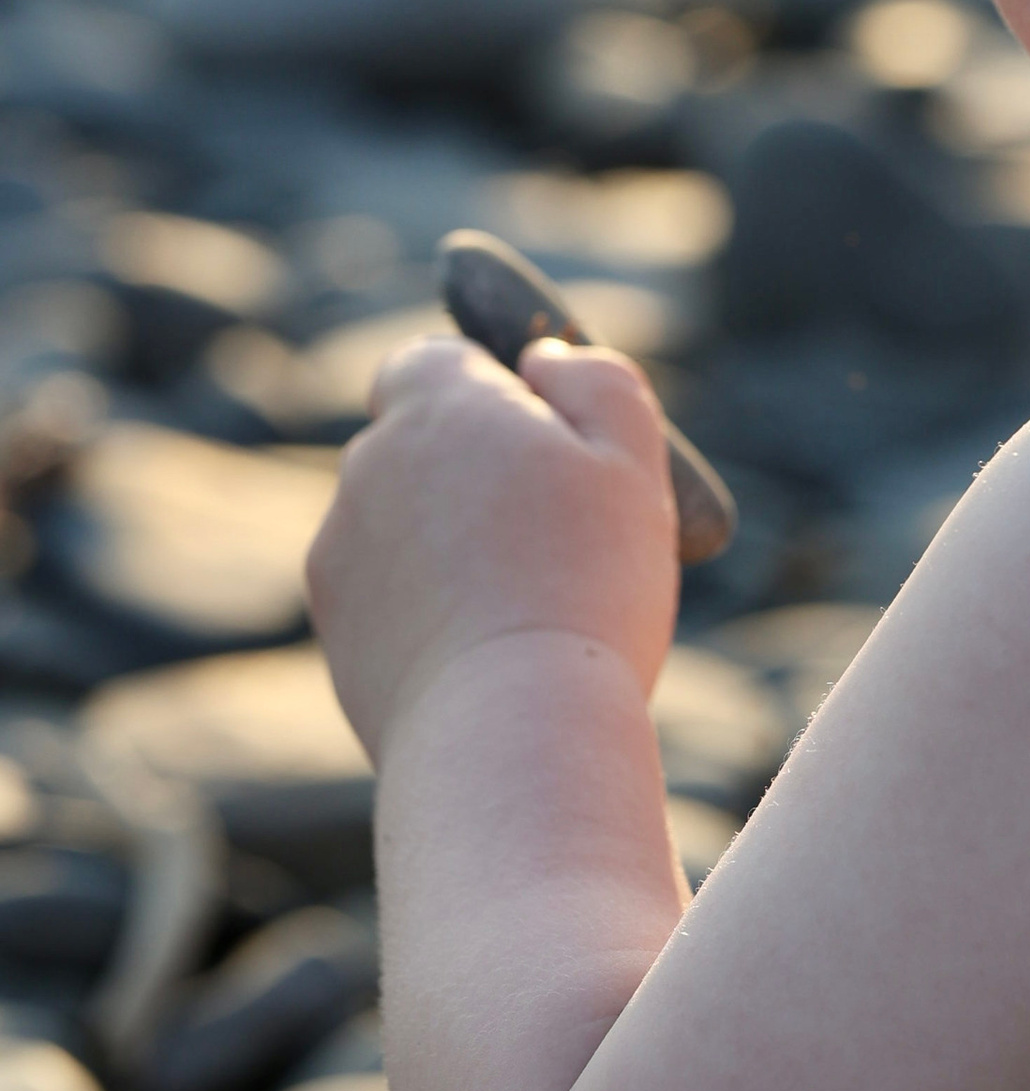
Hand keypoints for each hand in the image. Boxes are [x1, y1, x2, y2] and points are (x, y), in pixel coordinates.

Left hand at [307, 333, 678, 763]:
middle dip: (472, 472)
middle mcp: (368, 468)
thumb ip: (596, 382)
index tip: (541, 436)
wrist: (510, 730)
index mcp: (438, 408)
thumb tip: (543, 360)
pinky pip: (387, 595)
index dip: (486, 389)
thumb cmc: (586, 585)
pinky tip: (490, 653)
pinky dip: (428, 609)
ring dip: (449, 544)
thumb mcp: (631, 460)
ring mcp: (340, 554)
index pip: (431, 362)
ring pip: (402, 524)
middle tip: (555, 531)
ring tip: (530, 606)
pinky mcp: (337, 632)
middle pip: (416, 444)